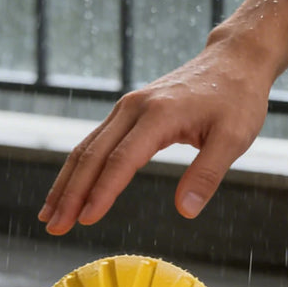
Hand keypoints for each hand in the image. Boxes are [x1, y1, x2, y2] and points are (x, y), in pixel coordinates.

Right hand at [38, 36, 272, 234]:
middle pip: (93, 154)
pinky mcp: (129, 111)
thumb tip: (185, 212)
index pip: (121, 160)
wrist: (234, 60)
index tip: (85, 220)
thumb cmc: (237, 97)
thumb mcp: (234, 138)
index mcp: (159, 114)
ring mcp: (128, 107)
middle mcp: (135, 107)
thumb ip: (207, 175)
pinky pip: (96, 140)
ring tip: (50, 215)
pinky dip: (79, 167)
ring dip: (67, 182)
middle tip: (54, 227)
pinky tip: (70, 188)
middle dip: (71, 193)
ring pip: (87, 147)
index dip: (102, 192)